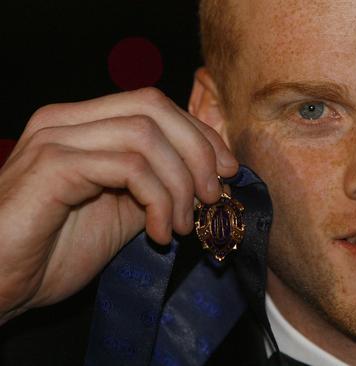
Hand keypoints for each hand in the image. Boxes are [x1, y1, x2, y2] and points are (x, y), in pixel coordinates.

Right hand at [0, 88, 237, 323]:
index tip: (228, 170)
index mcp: (83, 124)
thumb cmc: (52, 252)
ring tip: (184, 224)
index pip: (155, 105)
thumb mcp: (122, 213)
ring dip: (180, 183)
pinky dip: (158, 199)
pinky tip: (161, 233)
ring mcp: (56, 139)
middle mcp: (67, 121)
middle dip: (199, 151)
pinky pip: (128, 167)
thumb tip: (208, 177)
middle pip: (155, 107)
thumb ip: (156, 186)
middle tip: (215, 195)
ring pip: (146, 136)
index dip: (200, 133)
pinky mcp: (52, 167)